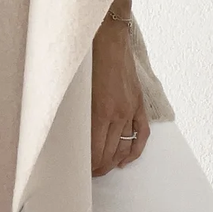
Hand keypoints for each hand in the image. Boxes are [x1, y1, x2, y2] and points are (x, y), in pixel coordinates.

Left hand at [91, 14, 149, 175]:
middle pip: (109, 152)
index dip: (88, 165)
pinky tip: (126, 160)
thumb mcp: (76, 88)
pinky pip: (142, 134)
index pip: (95, 150)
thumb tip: (70, 134)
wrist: (108, 38)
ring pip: (124, 146)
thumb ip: (76, 112)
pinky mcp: (138, 103)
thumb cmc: (86, 59)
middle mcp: (118, 113)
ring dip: (114, 161)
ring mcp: (130, 109)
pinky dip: (135, 150)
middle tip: (88, 173)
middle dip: (99, 166)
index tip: (80, 171)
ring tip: (103, 169)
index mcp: (100, 110)